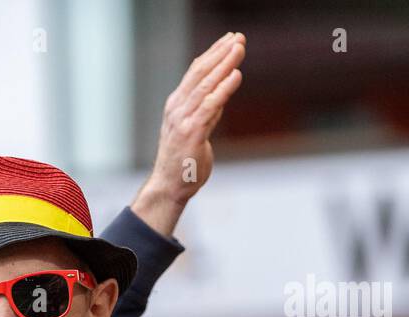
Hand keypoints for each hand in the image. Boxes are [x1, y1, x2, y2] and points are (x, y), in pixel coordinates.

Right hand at [132, 31, 244, 235]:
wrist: (168, 187)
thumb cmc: (182, 162)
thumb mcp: (195, 131)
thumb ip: (207, 113)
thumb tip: (221, 97)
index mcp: (176, 105)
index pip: (195, 72)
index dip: (213, 53)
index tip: (229, 40)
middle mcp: (176, 108)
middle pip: (200, 73)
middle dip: (220, 53)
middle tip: (239, 37)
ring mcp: (182, 120)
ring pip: (205, 85)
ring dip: (224, 65)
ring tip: (239, 49)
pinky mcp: (191, 133)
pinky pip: (209, 106)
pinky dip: (223, 89)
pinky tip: (236, 76)